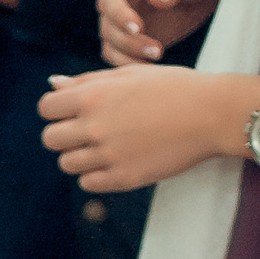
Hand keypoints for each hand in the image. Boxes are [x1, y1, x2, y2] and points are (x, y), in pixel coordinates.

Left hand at [38, 64, 259, 191]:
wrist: (213, 113)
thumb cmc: (173, 88)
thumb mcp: (130, 74)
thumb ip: (87, 81)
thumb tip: (53, 84)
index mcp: (93, 96)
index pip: (46, 108)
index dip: (57, 109)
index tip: (73, 111)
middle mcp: (95, 126)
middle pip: (50, 139)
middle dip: (64, 134)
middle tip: (89, 131)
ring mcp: (108, 154)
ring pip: (66, 164)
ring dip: (80, 156)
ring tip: (106, 146)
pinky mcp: (123, 178)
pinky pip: (87, 184)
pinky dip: (95, 176)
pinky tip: (115, 162)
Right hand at [98, 0, 236, 65]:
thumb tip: (156, 1)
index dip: (120, 15)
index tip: (138, 29)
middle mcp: (117, 0)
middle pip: (108, 26)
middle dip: (129, 42)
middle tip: (158, 51)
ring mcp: (121, 22)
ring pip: (111, 46)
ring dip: (128, 57)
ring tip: (158, 59)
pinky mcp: (130, 40)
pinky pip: (122, 57)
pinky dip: (133, 65)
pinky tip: (153, 70)